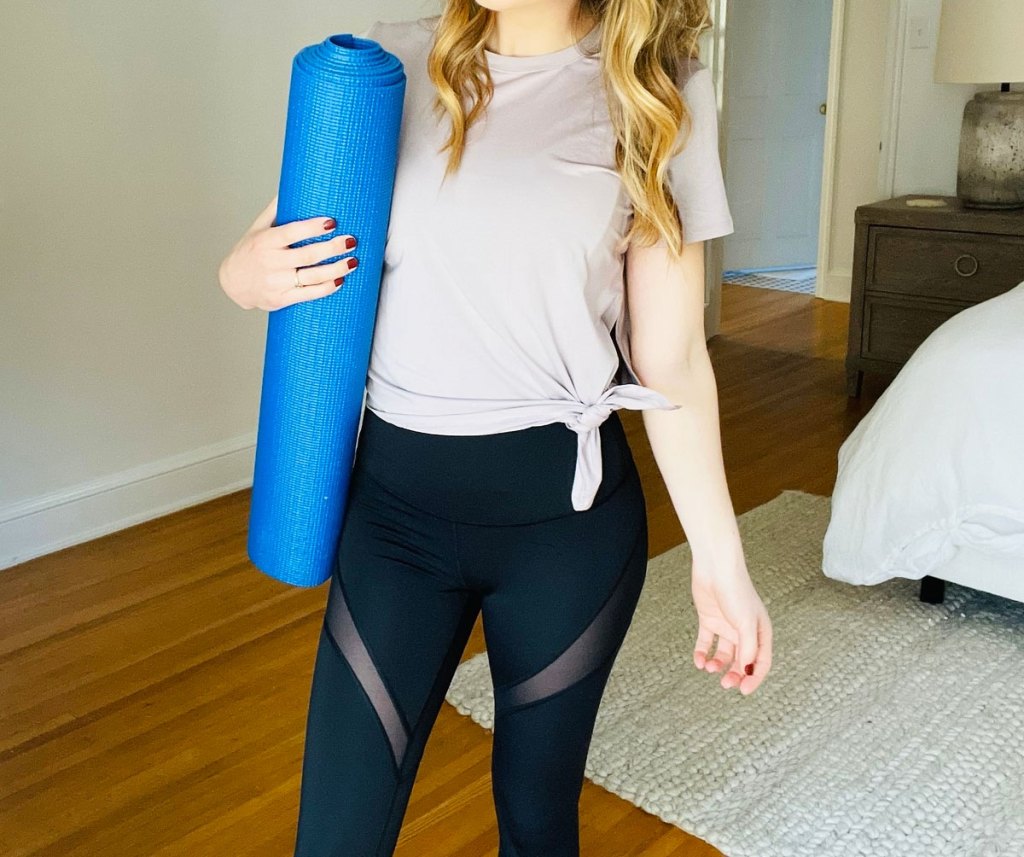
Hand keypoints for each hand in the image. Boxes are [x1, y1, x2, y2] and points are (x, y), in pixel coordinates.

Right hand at [217, 194, 359, 310]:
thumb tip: (294, 183)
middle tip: (350, 241)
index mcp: (266, 240)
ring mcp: (276, 282)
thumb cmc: (250, 251)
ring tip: (352, 261)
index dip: (313, 227)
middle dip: (332, 248)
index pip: (292, 232)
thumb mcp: (258, 228)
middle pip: (308, 255)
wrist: (233, 283)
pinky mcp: (281, 299)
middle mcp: (271, 261)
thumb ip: (276, 210)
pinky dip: (327, 287)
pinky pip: (309, 294)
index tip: (332, 222)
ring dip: (336, 269)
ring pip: (312, 277)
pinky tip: (340, 280)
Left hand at [690, 553, 771, 695]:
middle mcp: (744, 631)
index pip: (761, 662)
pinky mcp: (709, 620)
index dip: (754, 678)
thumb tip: (747, 669)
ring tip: (709, 668)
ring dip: (717, 665)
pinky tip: (699, 660)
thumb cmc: (736, 590)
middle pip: (742, 661)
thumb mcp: (746, 622)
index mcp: (760, 632)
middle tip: (725, 684)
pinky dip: (702, 653)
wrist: (715, 566)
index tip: (744, 691)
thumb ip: (748, 647)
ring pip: (724, 654)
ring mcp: (726, 626)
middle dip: (735, 675)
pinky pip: (706, 642)